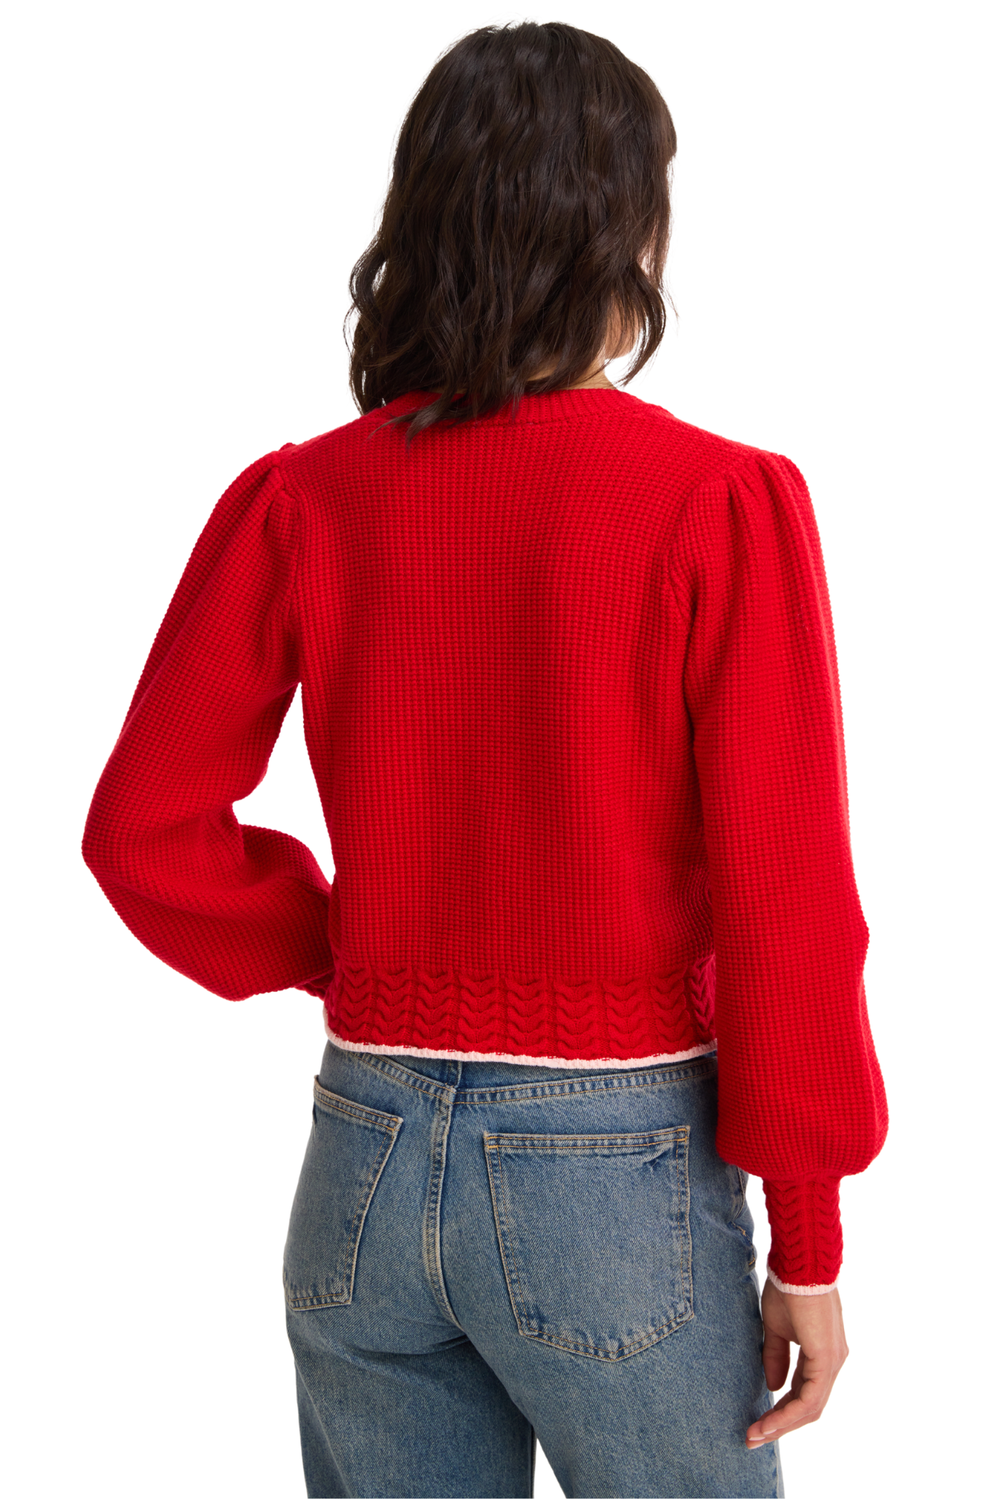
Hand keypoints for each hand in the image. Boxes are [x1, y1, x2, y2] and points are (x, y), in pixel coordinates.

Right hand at [745, 1277, 848, 1447]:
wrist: (799, 1264)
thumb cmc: (788, 1288)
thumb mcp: (776, 1328)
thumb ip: (776, 1357)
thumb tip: (773, 1386)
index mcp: (822, 1354)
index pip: (804, 1392)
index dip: (781, 1410)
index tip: (756, 1422)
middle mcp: (833, 1362)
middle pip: (810, 1406)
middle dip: (781, 1424)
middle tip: (754, 1437)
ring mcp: (833, 1362)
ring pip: (811, 1407)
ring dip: (782, 1424)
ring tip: (757, 1434)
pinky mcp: (826, 1359)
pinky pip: (810, 1398)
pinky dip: (789, 1413)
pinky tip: (770, 1421)